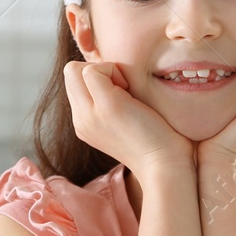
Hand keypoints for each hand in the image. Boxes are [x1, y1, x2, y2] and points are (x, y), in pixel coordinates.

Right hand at [63, 61, 194, 176]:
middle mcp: (80, 120)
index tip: (121, 91)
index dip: (96, 76)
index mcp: (84, 124)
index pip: (74, 82)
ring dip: (105, 70)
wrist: (165, 165)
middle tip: (124, 88)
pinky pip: (93, 70)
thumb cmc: (156, 141)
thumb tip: (113, 75)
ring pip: (75, 70)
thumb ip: (111, 101)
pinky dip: (114, 70)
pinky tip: (132, 90)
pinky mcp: (106, 107)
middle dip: (97, 70)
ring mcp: (89, 115)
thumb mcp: (123, 121)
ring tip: (127, 92)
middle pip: (70, 73)